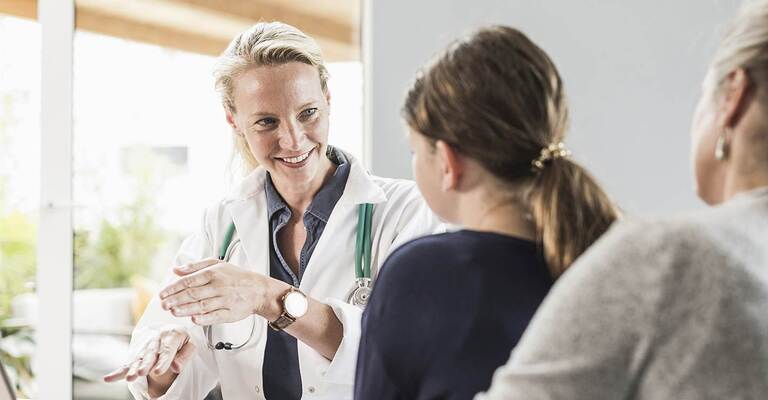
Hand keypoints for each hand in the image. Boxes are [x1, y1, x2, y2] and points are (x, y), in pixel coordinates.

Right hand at [103, 326, 194, 388]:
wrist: (172, 331)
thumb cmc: (183, 341)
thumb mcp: (191, 345)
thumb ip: (185, 356)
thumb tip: (176, 367)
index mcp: (172, 334)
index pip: (167, 350)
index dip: (163, 361)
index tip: (159, 371)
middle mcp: (156, 339)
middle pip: (150, 354)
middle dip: (145, 364)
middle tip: (140, 374)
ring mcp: (145, 346)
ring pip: (138, 359)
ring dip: (132, 368)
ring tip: (129, 378)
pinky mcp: (137, 353)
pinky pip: (127, 363)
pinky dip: (118, 371)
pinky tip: (108, 378)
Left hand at [158, 259, 287, 324]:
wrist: (258, 290)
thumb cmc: (236, 277)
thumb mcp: (217, 265)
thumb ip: (195, 266)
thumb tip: (176, 270)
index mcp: (213, 273)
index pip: (189, 280)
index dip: (174, 288)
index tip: (162, 294)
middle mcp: (218, 286)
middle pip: (193, 294)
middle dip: (175, 300)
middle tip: (163, 305)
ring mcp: (225, 300)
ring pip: (202, 306)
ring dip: (185, 310)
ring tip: (173, 312)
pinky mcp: (230, 313)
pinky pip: (215, 316)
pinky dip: (204, 318)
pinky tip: (193, 319)